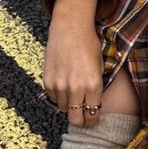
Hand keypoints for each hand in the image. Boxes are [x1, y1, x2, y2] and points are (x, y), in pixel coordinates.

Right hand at [43, 0, 102, 127]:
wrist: (70, 28)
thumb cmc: (89, 44)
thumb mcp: (100, 65)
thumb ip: (96, 86)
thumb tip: (92, 102)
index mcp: (93, 84)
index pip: (92, 115)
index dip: (93, 120)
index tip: (92, 119)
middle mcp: (76, 88)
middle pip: (76, 119)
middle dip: (80, 120)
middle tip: (83, 115)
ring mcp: (60, 86)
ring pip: (63, 110)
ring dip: (68, 106)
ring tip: (73, 96)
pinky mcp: (47, 81)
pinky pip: (53, 99)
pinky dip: (58, 97)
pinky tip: (64, 86)